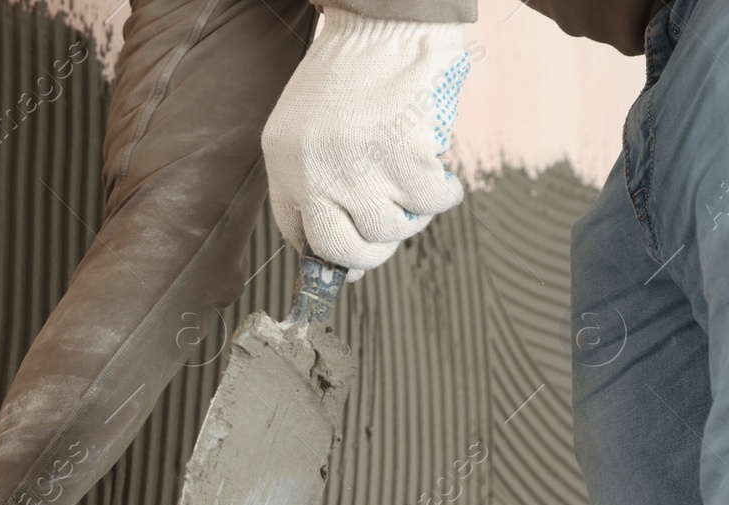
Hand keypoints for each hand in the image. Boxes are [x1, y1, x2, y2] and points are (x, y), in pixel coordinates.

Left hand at [262, 10, 472, 276]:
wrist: (385, 21)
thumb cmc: (350, 72)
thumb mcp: (305, 127)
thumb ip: (313, 180)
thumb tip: (346, 253)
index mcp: (284, 164)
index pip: (299, 236)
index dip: (330, 254)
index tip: (351, 256)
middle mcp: (316, 172)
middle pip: (343, 249)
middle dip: (372, 252)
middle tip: (390, 230)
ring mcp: (360, 167)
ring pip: (391, 231)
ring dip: (411, 218)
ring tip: (415, 188)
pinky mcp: (405, 155)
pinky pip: (431, 203)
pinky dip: (443, 195)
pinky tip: (441, 176)